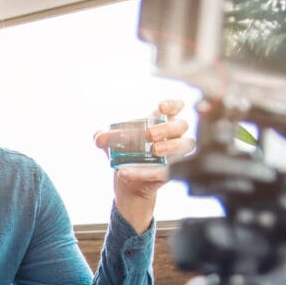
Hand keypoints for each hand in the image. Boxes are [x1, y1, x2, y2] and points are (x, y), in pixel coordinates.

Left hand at [93, 99, 194, 232]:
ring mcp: (175, 154)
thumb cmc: (125, 154)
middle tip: (150, 135)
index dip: (174, 104)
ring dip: (171, 146)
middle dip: (168, 128)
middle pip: (181, 125)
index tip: (161, 107)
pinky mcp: (171, 172)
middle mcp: (173, 136)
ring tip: (154, 150)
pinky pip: (166, 171)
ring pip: (185, 145)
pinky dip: (147, 172)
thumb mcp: (111, 144)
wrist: (127, 180)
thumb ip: (103, 137)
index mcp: (161, 123)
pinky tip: (129, 172)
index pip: (177, 107)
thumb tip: (100, 137)